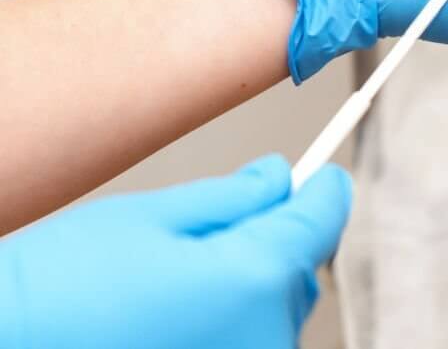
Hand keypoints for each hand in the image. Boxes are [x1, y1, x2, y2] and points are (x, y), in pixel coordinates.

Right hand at [0, 156, 351, 348]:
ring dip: (252, 285)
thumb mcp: (150, 217)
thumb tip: (279, 179)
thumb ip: (232, 197)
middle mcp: (268, 336)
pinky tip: (181, 313)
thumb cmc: (60, 289)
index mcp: (254, 279)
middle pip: (299, 269)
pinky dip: (233, 322)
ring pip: (276, 310)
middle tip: (226, 221)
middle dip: (275, 237)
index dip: (324, 191)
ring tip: (182, 278)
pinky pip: (254, 342)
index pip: (320, 222)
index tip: (325, 176)